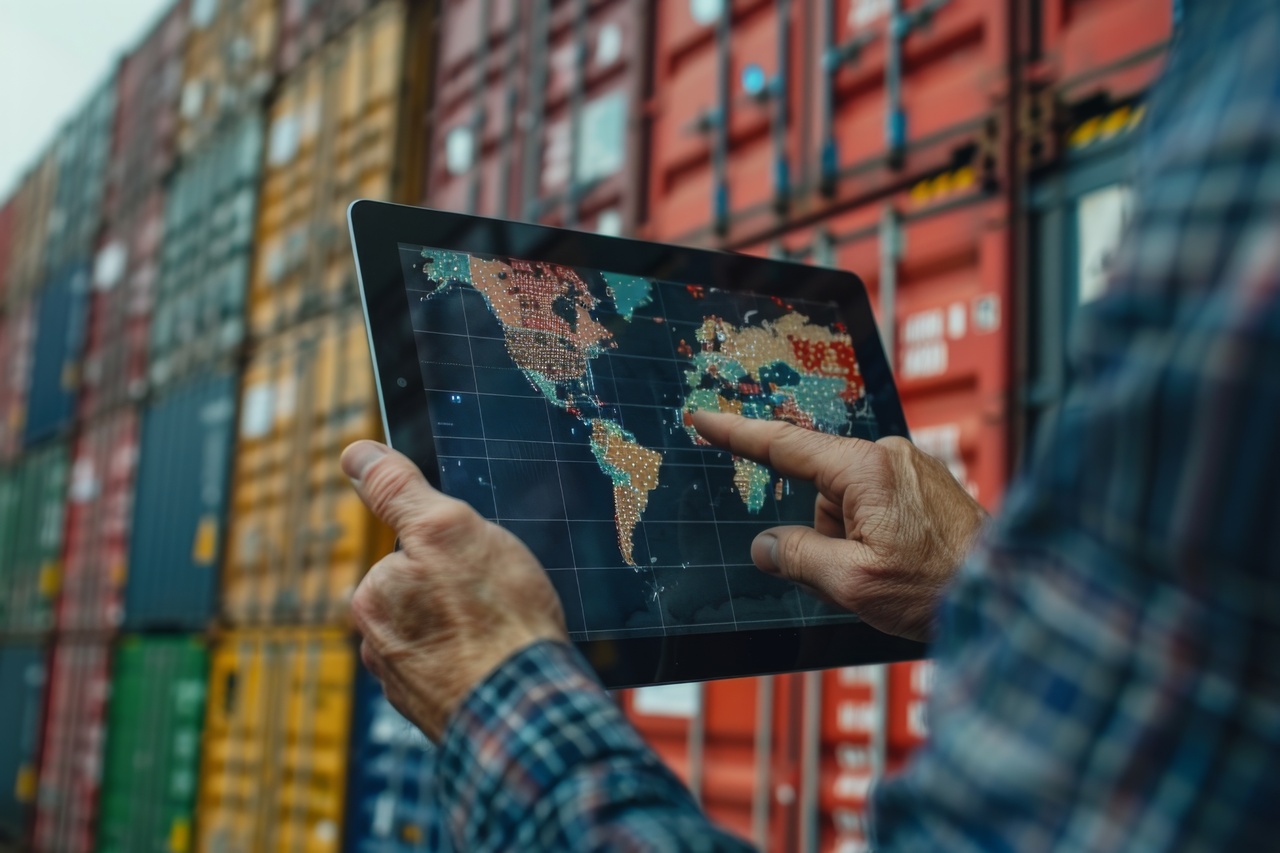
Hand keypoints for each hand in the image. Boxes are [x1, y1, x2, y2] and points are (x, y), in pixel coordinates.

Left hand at [342, 440, 567, 740]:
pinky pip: (461, 668)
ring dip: (473, 628)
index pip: (412, 549)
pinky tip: (505, 660)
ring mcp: (409, 683)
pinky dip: (481, 661)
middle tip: (497, 595)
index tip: (480, 565)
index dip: (454, 546)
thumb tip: (355, 453)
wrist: (525, 709)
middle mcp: (379, 644)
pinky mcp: (440, 711)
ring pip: (444, 632)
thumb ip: (397, 490)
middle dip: (460, 589)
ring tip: (507, 631)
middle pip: (426, 592)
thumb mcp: (447, 529)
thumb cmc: (492, 618)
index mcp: (373, 597)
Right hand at [692, 411, 986, 641]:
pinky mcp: (925, 486)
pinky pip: (875, 508)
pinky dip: (876, 538)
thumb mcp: (851, 582)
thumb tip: (766, 547)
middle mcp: (889, 457)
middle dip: (824, 536)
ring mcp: (910, 469)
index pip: (784, 446)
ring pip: (847, 506)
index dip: (737, 434)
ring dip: (852, 542)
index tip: (703, 418)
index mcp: (866, 470)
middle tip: (860, 575)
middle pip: (819, 492)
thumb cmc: (939, 588)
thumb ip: (797, 558)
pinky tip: (907, 565)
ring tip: (896, 575)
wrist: (1010, 595)